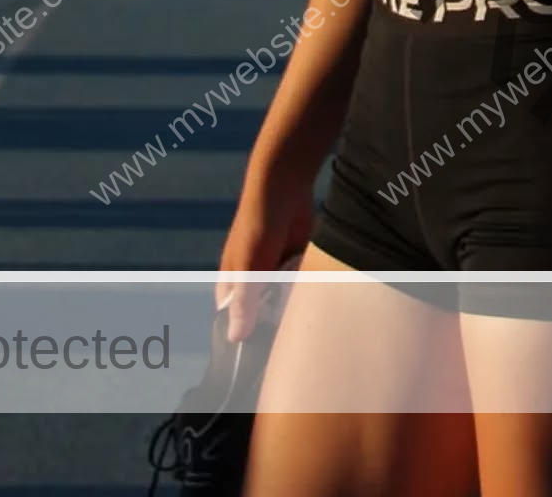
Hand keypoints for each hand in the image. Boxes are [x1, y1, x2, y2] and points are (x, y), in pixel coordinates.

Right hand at [216, 174, 314, 342]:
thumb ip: (245, 302)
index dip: (243, 337)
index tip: (258, 363)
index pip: (234, 318)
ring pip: (282, 300)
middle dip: (272, 327)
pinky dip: (305, 294)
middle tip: (289, 358)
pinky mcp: (295, 262)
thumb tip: (236, 339)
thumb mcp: (249, 267)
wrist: (284, 188)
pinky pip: (299, 286)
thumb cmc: (257, 226)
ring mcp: (275, 270)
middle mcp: (254, 279)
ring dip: (291, 311)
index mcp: (234, 281)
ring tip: (308, 341)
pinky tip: (318, 313)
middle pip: (261, 312)